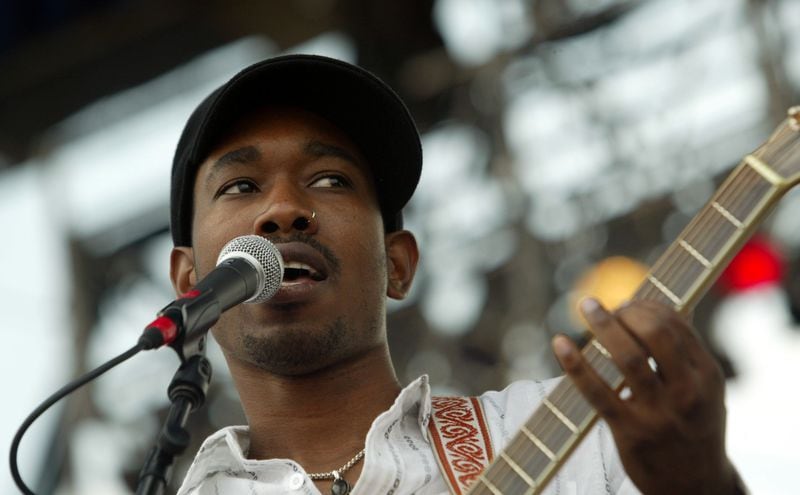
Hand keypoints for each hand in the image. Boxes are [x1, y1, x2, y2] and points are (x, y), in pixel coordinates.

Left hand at [552, 298, 741, 494]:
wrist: (696, 487)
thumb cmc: (694, 428)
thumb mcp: (705, 392)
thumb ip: (684, 355)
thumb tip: (653, 310)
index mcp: (707, 375)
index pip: (676, 325)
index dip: (648, 305)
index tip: (628, 302)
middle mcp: (687, 391)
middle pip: (655, 333)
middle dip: (628, 312)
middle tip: (608, 309)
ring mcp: (658, 412)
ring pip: (628, 357)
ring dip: (603, 325)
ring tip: (587, 305)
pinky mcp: (629, 430)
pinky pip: (597, 391)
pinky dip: (575, 363)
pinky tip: (559, 343)